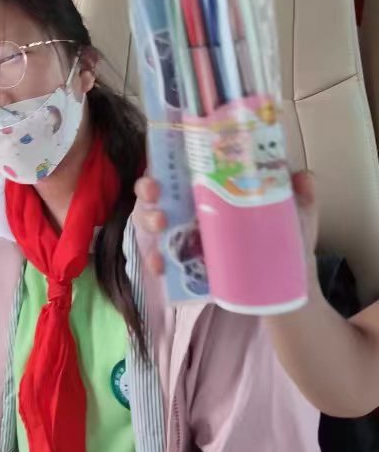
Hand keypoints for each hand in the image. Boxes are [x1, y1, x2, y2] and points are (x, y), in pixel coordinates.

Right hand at [135, 170, 318, 276]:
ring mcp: (183, 235)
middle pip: (157, 189)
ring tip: (161, 224)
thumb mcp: (295, 217)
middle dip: (147, 187)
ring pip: (150, 219)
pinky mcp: (183, 263)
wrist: (287, 294)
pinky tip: (160, 265)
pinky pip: (159, 257)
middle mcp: (191, 207)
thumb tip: (304, 176)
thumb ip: (300, 196)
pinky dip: (155, 259)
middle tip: (154, 191)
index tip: (161, 158)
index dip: (163, 157)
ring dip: (147, 217)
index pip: (179, 164)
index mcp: (211, 187)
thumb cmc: (285, 245)